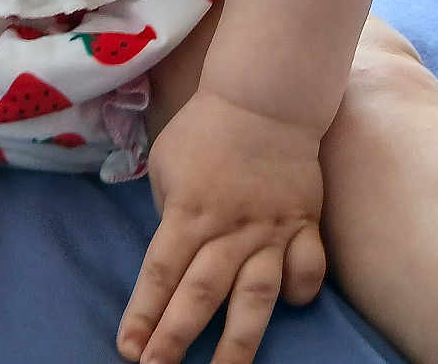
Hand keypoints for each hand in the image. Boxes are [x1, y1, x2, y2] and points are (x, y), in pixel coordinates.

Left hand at [117, 90, 326, 363]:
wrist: (263, 99)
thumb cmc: (204, 128)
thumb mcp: (166, 163)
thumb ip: (168, 210)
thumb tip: (174, 253)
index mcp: (188, 211)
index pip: (160, 273)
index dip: (143, 314)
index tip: (129, 349)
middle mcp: (229, 229)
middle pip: (201, 294)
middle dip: (176, 339)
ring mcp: (271, 231)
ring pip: (255, 297)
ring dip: (238, 344)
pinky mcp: (304, 224)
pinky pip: (308, 268)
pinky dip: (302, 290)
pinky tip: (292, 307)